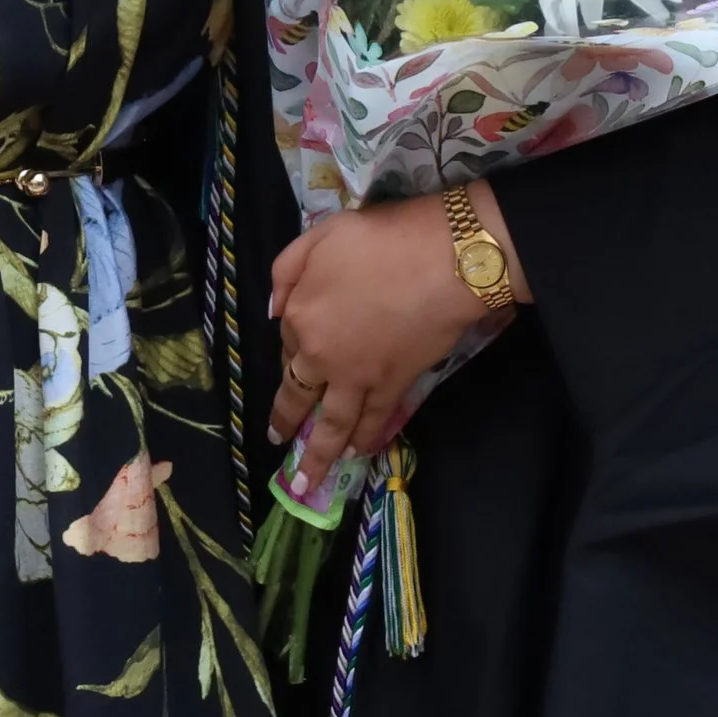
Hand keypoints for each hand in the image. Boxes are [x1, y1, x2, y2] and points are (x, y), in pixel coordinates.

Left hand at [267, 184, 523, 490]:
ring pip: (331, 423)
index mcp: (299, 314)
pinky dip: (364, 441)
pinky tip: (357, 454)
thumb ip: (288, 270)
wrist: (444, 260)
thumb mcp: (321, 234)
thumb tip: (273, 310)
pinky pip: (373, 421)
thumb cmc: (382, 238)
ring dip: (317, 455)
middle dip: (285, 423)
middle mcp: (320, 356)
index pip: (287, 340)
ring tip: (306, 482)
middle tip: (277, 443)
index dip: (293, 345)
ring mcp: (357, 376)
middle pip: (297, 394)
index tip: (299, 350)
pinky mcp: (393, 385)